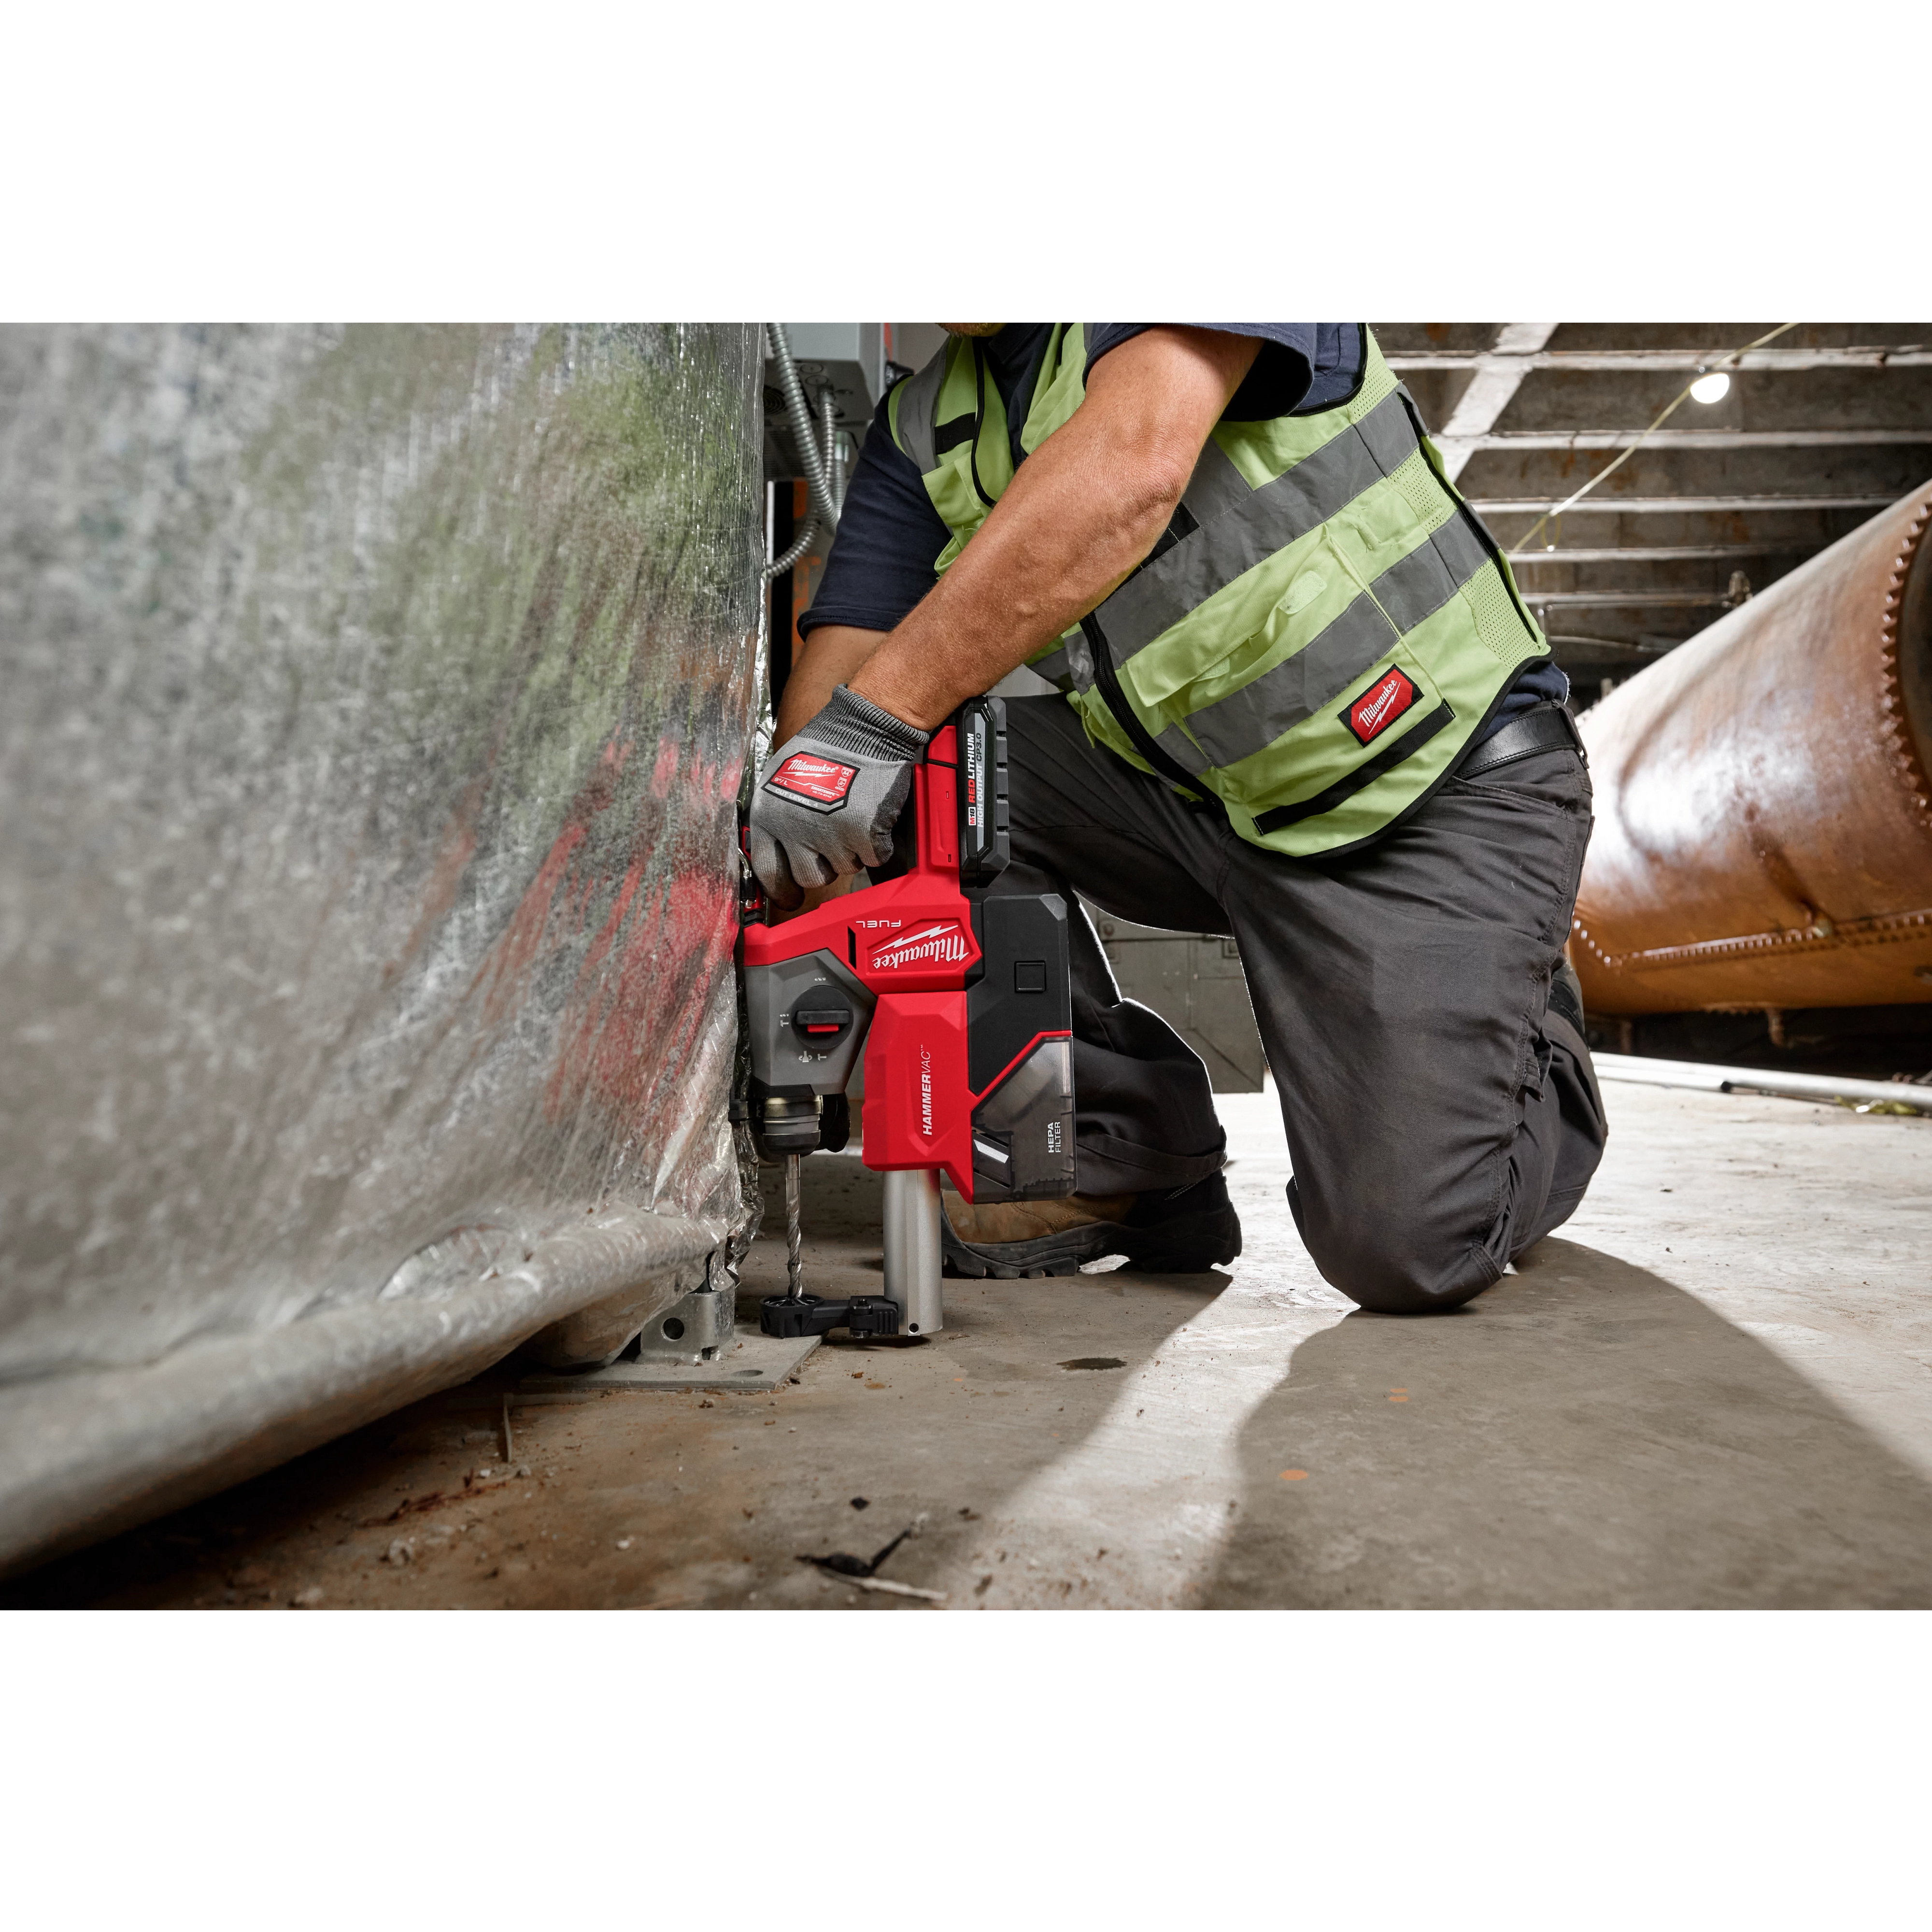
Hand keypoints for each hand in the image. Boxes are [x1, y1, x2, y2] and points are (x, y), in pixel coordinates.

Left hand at [749, 686, 928, 908]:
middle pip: (810, 877)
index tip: (791, 898)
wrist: (864, 729)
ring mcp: (830, 834)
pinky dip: (877, 843)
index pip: (768, 871)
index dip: (782, 890)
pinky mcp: (863, 834)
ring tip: (853, 815)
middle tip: (834, 841)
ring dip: (852, 850)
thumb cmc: (825, 748)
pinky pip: (873, 858)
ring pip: (845, 868)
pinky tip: (872, 816)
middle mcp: (795, 829)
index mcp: (769, 815)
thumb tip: (778, 852)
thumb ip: (777, 817)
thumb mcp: (781, 779)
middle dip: (825, 865)